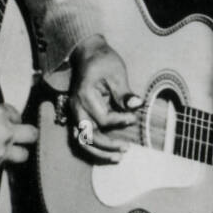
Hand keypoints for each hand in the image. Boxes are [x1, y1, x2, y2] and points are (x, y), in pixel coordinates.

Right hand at [0, 100, 37, 184]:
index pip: (16, 113)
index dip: (10, 117)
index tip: (4, 121)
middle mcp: (5, 133)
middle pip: (31, 134)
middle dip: (25, 135)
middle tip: (15, 136)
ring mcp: (1, 153)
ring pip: (23, 155)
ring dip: (16, 153)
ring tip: (3, 152)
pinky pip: (3, 168)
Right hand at [66, 35, 139, 162]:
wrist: (87, 55)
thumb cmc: (103, 62)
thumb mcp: (117, 73)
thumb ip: (124, 93)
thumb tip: (137, 105)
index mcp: (85, 95)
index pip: (103, 119)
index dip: (120, 121)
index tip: (133, 117)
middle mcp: (76, 107)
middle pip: (88, 135)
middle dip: (108, 145)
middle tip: (127, 148)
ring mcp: (75, 113)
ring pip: (81, 141)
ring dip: (99, 152)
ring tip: (118, 157)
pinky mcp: (78, 116)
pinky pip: (81, 137)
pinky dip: (93, 147)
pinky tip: (108, 152)